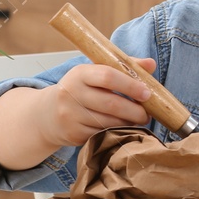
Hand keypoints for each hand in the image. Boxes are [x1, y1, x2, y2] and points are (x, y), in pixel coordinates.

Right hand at [39, 59, 157, 146]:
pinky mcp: (72, 134)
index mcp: (79, 73)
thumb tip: (151, 64)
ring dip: (128, 123)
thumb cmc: (80, 90)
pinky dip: (116, 133)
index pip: (108, 76)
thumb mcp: (95, 73)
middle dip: (134, 111)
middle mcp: (71, 93)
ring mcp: (70, 115)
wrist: (47, 114)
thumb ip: (123, 67)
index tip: (147, 93)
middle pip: (111, 103)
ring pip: (108, 122)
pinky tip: (121, 128)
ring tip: (137, 121)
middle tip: (147, 114)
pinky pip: (101, 135)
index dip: (130, 85)